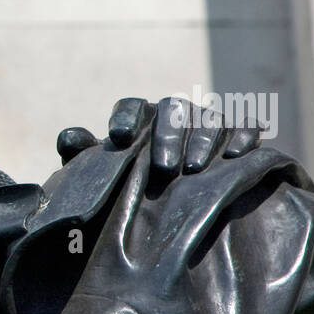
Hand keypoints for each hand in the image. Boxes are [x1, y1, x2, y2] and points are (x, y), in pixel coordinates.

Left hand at [57, 96, 263, 171]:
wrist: (176, 207)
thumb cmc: (133, 189)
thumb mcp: (107, 178)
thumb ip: (85, 157)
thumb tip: (68, 138)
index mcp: (141, 119)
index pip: (132, 106)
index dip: (126, 117)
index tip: (120, 138)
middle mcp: (175, 115)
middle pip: (173, 109)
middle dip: (168, 135)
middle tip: (162, 168)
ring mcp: (207, 123)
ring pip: (209, 118)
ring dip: (202, 141)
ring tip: (192, 171)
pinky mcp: (239, 135)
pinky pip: (245, 126)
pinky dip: (242, 136)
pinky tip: (233, 156)